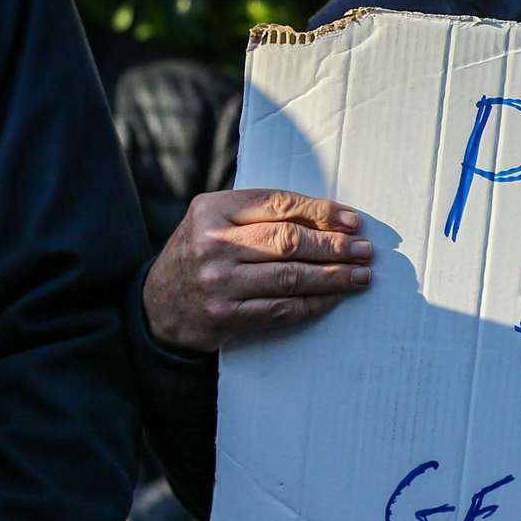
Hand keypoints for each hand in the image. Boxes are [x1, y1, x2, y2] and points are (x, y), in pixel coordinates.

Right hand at [143, 189, 372, 351]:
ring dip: (333, 276)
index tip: (353, 221)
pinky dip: (314, 303)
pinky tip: (335, 298)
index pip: (279, 204)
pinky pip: (280, 308)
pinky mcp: (224, 316)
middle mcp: (213, 243)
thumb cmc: (201, 254)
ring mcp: (218, 282)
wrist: (156, 306)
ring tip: (360, 274)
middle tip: (365, 250)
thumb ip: (261, 213)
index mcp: (213, 209)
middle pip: (289, 241)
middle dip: (334, 246)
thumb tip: (331, 218)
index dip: (321, 212)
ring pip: (290, 277)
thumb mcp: (217, 220)